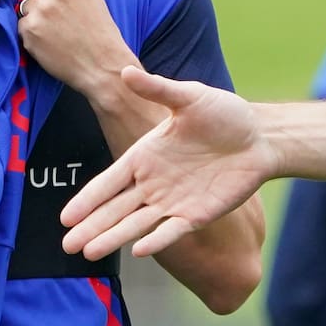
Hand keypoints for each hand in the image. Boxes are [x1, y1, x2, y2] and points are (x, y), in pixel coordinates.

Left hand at [17, 0, 133, 100]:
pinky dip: (30, 36)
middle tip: (56, 19)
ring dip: (32, 18)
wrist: (104, 65)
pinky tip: (49, 43)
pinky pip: (20, 27)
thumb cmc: (99, 30)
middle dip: (35, 0)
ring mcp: (40, 8)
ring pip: (22, 7)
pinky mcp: (30, 28)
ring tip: (54, 32)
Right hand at [61, 67, 276, 259]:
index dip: (87, 200)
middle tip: (67, 247)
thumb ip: (158, 90)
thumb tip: (126, 72)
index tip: (64, 218)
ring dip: (114, 237)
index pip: (109, 182)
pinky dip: (157, 240)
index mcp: (145, 156)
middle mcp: (153, 182)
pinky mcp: (198, 214)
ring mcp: (174, 201)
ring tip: (90, 254)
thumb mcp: (189, 97)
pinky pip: (172, 230)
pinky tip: (139, 251)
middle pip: (116, 209)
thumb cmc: (224, 114)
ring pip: (137, 224)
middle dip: (92, 227)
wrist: (260, 136)